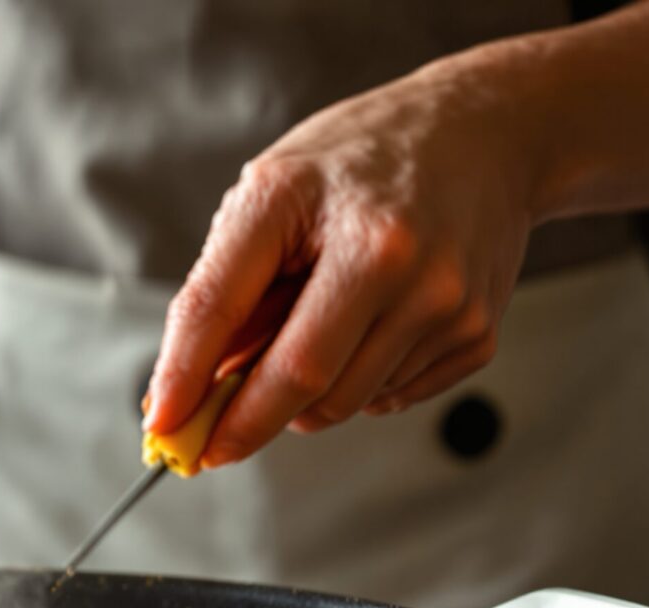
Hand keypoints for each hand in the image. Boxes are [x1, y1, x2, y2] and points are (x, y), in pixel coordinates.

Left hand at [142, 60, 538, 467]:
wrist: (486, 134)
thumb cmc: (361, 162)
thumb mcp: (271, 195)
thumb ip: (224, 286)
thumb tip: (186, 387)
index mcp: (311, 202)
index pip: (227, 307)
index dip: (186, 376)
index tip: (161, 426)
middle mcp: (388, 253)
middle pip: (298, 380)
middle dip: (246, 419)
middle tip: (213, 432)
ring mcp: (442, 298)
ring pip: (344, 403)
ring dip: (305, 400)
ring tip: (313, 334)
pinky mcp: (476, 333)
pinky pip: (391, 399)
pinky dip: (360, 388)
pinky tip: (368, 333)